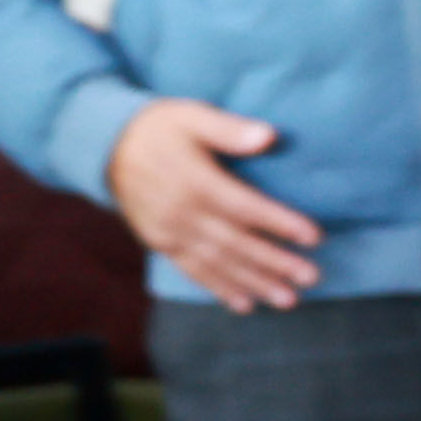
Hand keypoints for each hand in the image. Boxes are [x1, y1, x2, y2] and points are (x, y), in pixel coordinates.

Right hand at [110, 97, 322, 312]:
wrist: (106, 146)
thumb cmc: (159, 127)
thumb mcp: (192, 115)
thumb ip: (229, 129)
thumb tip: (269, 136)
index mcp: (195, 181)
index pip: (245, 208)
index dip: (280, 223)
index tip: (314, 237)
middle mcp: (182, 213)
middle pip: (236, 243)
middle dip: (275, 262)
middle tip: (311, 277)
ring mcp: (169, 233)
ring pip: (217, 264)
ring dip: (254, 283)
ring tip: (288, 300)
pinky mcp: (160, 243)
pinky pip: (192, 271)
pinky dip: (219, 289)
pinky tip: (245, 304)